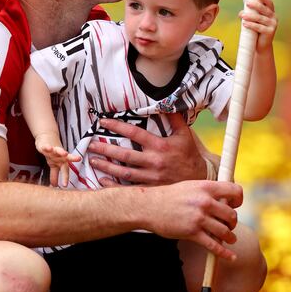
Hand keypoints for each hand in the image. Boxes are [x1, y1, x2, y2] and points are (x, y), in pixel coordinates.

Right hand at [35, 134, 80, 186]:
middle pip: (67, 157)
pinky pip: (46, 146)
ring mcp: (53, 150)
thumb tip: (54, 186)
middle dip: (72, 158)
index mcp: (61, 162)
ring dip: (61, 152)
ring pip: (58, 150)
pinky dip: (47, 147)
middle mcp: (59, 156)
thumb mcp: (53, 165)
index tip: (64, 185)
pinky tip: (48, 148)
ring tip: (64, 153)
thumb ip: (54, 175)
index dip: (65, 177)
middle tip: (78, 158)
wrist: (46, 139)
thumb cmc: (52, 154)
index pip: (65, 170)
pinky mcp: (46, 145)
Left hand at [88, 113, 205, 185]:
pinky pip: (129, 189)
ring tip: (93, 160)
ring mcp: (151, 177)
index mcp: (160, 146)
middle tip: (90, 144)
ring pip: (124, 172)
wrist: (200, 180)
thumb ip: (174, 118)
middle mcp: (154, 161)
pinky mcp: (151, 189)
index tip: (103, 122)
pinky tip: (102, 181)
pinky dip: (114, 186)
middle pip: (125, 155)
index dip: (117, 127)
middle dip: (106, 149)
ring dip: (106, 167)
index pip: (134, 133)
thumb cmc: (189, 155)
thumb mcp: (184, 134)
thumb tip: (166, 102)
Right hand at [144, 180, 242, 259]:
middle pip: (231, 214)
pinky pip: (214, 246)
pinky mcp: (193, 232)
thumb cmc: (169, 196)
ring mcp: (199, 217)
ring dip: (229, 237)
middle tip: (228, 224)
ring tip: (228, 238)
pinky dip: (224, 253)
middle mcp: (204, 201)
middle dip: (232, 222)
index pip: (234, 191)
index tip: (235, 205)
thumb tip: (223, 200)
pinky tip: (230, 256)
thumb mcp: (189, 186)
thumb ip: (206, 192)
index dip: (238, 199)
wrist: (150, 206)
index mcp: (205, 187)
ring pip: (225, 231)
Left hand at [239, 0, 276, 51]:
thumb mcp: (255, 21)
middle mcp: (273, 17)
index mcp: (271, 13)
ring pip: (260, 18)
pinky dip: (251, 25)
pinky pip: (259, 27)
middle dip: (255, 5)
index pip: (269, 3)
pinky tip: (244, 24)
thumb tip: (241, 12)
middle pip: (264, 9)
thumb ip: (250, 15)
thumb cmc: (256, 31)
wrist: (261, 45)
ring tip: (242, 15)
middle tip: (247, 3)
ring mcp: (273, 25)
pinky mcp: (270, 32)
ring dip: (250, 16)